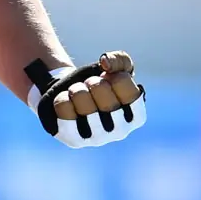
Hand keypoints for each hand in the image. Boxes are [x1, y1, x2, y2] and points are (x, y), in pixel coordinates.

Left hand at [25, 51, 146, 148]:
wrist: (70, 93)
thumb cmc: (98, 83)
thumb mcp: (114, 67)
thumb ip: (120, 59)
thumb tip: (106, 64)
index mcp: (136, 117)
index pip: (127, 89)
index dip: (114, 78)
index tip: (109, 80)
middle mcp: (120, 132)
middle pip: (104, 95)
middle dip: (94, 83)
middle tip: (91, 86)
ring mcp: (97, 138)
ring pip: (83, 103)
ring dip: (77, 90)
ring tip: (78, 93)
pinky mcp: (74, 140)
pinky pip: (65, 111)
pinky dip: (63, 99)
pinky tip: (67, 101)